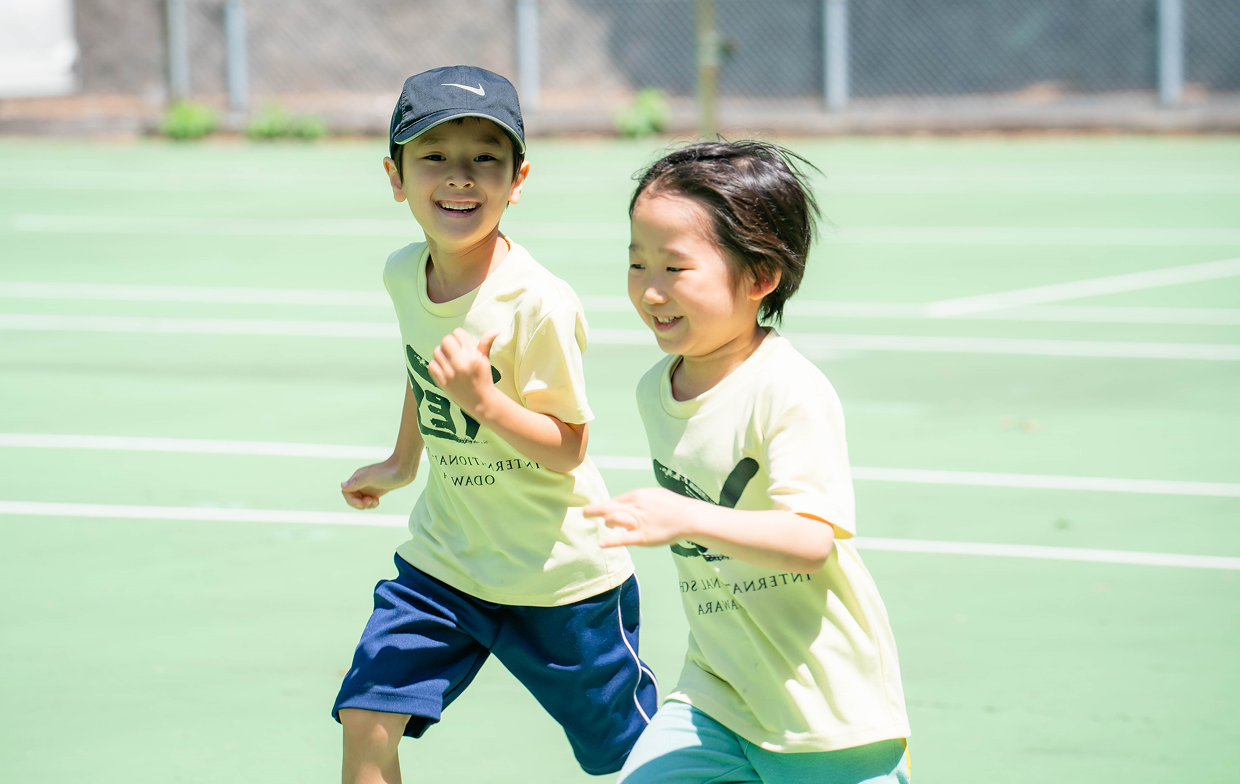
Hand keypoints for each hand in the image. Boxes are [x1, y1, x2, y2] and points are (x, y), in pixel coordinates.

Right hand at [341, 458, 416, 509]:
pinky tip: (378, 501)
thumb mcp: (371, 477)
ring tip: (375, 502)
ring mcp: (370, 486)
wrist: (404, 468)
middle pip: (353, 498)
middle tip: (370, 502)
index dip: (352, 500)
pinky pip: (369, 500)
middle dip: (359, 504)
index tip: (362, 503)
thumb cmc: (388, 471)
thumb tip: (342, 486)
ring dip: (366, 505)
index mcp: (357, 477)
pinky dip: (372, 504)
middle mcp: (362, 482)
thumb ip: (356, 482)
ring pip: (361, 500)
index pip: (346, 492)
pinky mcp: (378, 490)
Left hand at [428, 328, 501, 417]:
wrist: (480, 402)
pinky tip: (444, 369)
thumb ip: (486, 342)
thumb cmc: (483, 378)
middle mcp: (461, 363)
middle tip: (454, 352)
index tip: (462, 345)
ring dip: (442, 354)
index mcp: (473, 356)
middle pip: (446, 340)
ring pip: (437, 351)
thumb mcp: (485, 360)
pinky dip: (436, 365)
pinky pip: (431, 364)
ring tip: (449, 361)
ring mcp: (450, 373)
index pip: (458, 333)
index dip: (459, 337)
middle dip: (450, 344)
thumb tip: (496, 329)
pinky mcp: (441, 382)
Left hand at [584, 487, 703, 548]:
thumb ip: (639, 499)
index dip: (607, 505)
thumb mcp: (655, 494)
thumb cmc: (673, 506)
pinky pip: (624, 539)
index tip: (602, 510)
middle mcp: (635, 507)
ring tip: (607, 526)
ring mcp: (638, 522)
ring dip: (606, 522)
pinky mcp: (643, 537)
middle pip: (608, 507)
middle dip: (594, 509)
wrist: (689, 517)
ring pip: (614, 519)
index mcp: (638, 496)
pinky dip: (611, 542)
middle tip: (583, 512)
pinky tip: (601, 544)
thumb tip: (626, 502)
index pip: (616, 500)